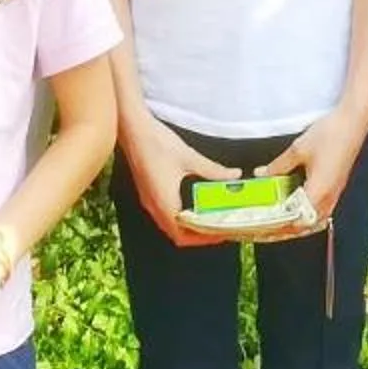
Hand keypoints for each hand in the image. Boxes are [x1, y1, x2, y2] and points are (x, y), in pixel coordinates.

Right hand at [122, 113, 225, 245]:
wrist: (132, 129)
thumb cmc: (158, 143)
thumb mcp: (190, 157)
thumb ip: (213, 170)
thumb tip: (234, 176)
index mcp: (164, 203)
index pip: (183, 236)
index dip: (203, 239)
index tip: (221, 234)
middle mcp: (154, 207)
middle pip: (176, 234)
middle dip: (198, 235)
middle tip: (218, 227)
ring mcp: (149, 201)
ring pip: (169, 225)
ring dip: (188, 227)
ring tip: (208, 219)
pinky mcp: (147, 193)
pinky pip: (164, 214)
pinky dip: (179, 217)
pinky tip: (192, 205)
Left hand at [260, 101, 367, 240]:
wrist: (354, 122)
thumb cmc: (330, 133)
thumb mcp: (298, 149)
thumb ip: (278, 166)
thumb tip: (262, 174)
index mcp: (318, 192)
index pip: (293, 220)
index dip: (275, 226)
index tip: (258, 226)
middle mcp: (328, 198)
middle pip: (303, 227)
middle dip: (282, 231)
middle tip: (262, 229)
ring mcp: (334, 195)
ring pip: (313, 222)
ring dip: (294, 225)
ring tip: (276, 224)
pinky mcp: (336, 189)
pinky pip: (319, 212)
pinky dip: (305, 216)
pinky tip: (295, 210)